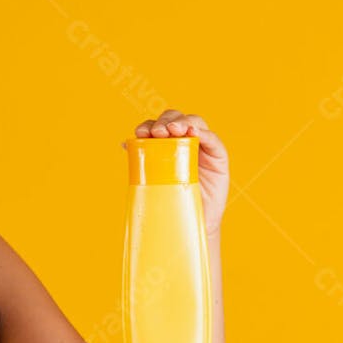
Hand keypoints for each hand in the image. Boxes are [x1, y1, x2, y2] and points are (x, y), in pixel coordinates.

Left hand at [124, 109, 229, 236]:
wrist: (192, 222)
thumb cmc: (171, 201)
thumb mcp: (155, 180)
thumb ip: (144, 162)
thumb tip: (125, 144)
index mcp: (166, 145)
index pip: (157, 127)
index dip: (148, 126)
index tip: (140, 134)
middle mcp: (184, 141)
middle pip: (175, 119)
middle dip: (164, 122)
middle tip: (157, 133)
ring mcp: (202, 146)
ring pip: (194, 123)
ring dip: (182, 123)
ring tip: (173, 130)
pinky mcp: (218, 155)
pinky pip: (212, 139)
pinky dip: (203, 133)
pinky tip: (194, 133)